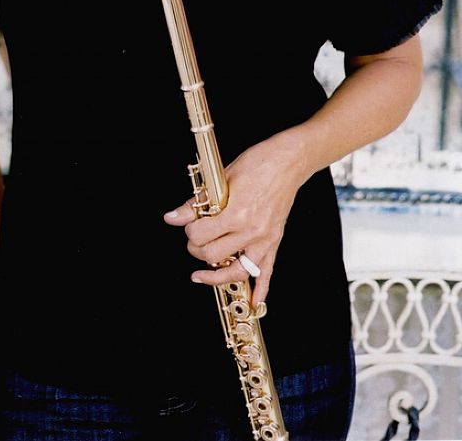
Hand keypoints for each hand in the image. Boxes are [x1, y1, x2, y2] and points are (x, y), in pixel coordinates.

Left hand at [164, 129, 307, 304]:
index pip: (201, 235)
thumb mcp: (221, 179)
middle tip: (194, 241)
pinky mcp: (275, 241)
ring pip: (237, 272)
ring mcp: (265, 238)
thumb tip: (174, 217)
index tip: (189, 224)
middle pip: (214, 255)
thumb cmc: (257, 163)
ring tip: (202, 275)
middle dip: (197, 249)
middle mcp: (251, 231)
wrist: (288, 160)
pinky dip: (261, 290)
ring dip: (217, 276)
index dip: (189, 231)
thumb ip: (197, 202)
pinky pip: (267, 272)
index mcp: (236, 213)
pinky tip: (254, 303)